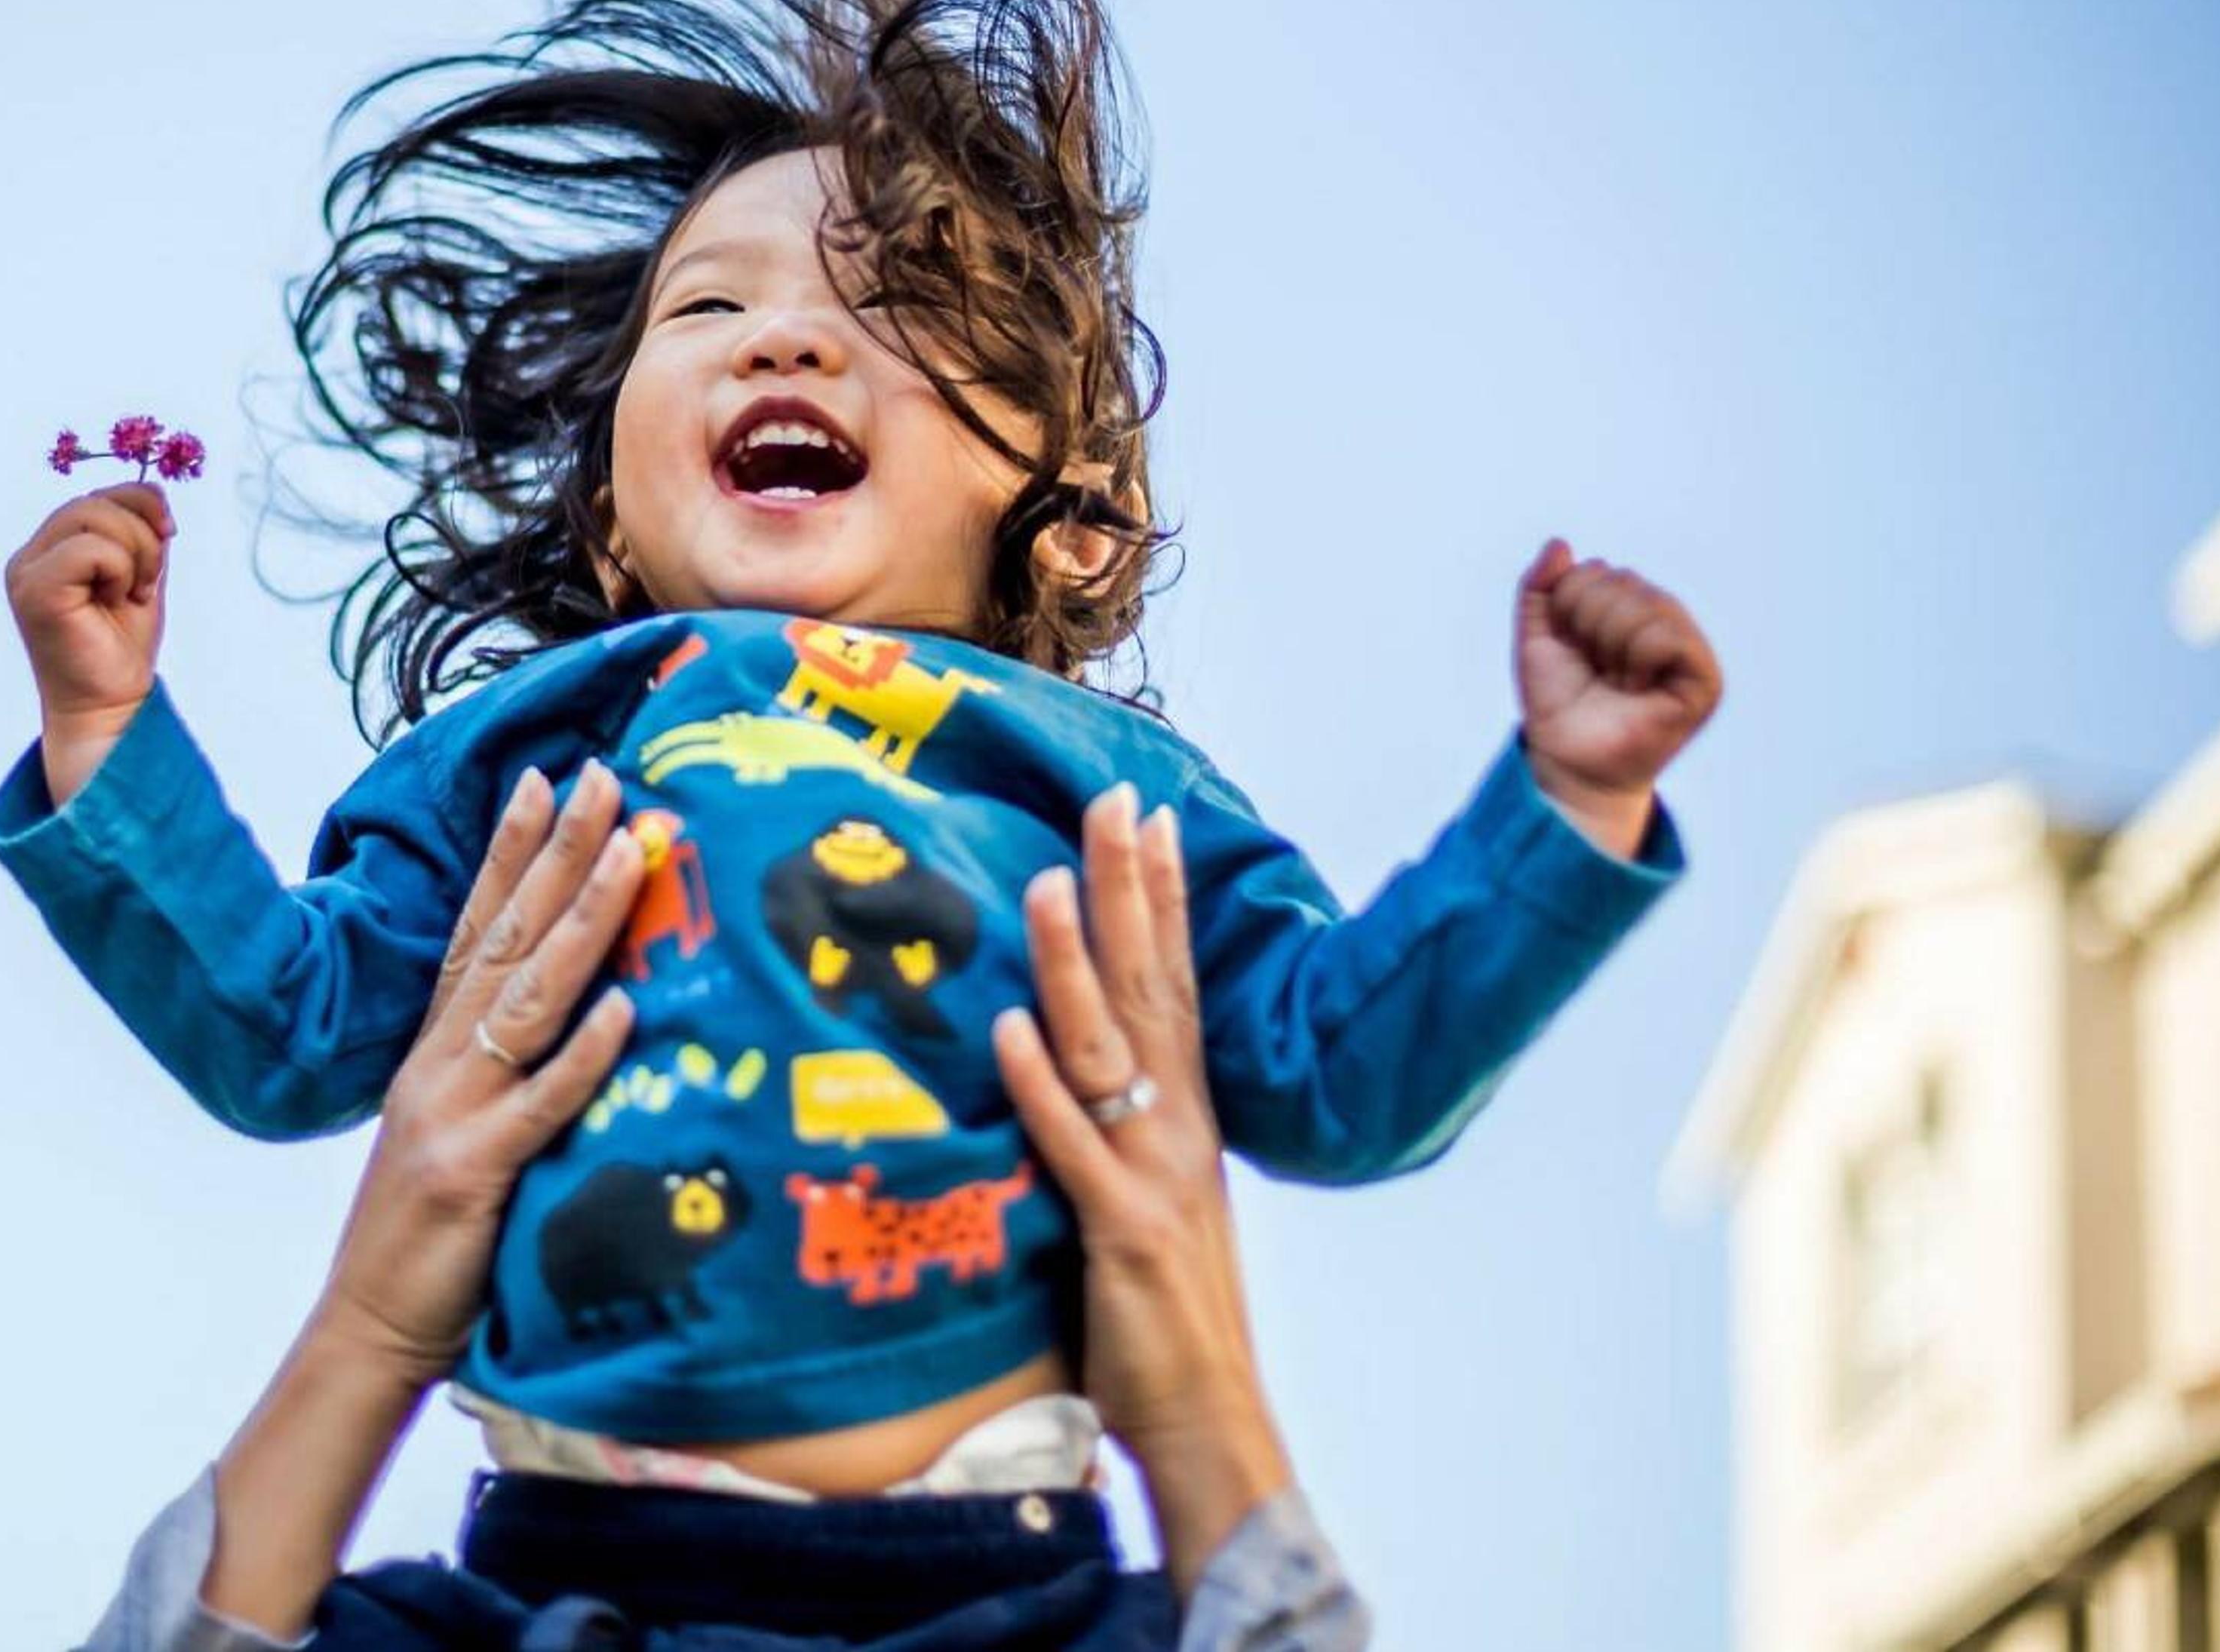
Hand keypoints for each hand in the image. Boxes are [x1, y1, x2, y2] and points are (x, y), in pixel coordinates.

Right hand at [1, 483, 175, 799]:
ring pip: (93, 516)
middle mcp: (31, 556)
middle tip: (145, 584)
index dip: (143, 505)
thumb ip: (141, 533)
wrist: (111, 706)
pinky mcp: (34, 590)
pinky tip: (115, 601)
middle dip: (142, 534)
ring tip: (131, 594)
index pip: (99, 494)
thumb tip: (156, 492)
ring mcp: (27, 572)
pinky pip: (89, 548)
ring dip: (135, 555)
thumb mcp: (142, 574)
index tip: (166, 538)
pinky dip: (120, 570)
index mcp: (51, 548)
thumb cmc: (121, 648)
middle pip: (96, 500)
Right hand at [311, 759, 644, 1387]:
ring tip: (633, 852)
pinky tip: (627, 1006)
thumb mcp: (460, 1131)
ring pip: (529, 998)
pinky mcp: (474, 1173)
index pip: (476, 927)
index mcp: (437, 1049)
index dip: (509, 851)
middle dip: (557, 852)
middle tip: (606, 778)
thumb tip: (572, 1015)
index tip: (545, 777)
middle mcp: (441, 1063)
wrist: (367, 1333)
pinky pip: (541, 1103)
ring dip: (585, 920)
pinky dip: (584, 1052)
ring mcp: (454, 1113)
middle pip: (506, 938)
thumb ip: (503, 1072)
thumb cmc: (430, 1238)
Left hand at [992, 786, 1290, 1596]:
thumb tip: (1076, 1070)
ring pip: (1111, 1046)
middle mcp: (1181, 1128)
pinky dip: (1041, 1082)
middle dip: (1130, 889)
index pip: (1179, 984)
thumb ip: (1122, 1134)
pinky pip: (1073, 1142)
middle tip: (1112, 799)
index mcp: (1189, 1117)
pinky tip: (1009, 1027)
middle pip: (1155, 986)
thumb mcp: (1150, 1202)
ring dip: (1076, 960)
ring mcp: (1156, 1174)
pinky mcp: (1123, 1230)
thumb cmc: (1165, 1318)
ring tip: (1045, 879)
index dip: (1164, 899)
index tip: (1148, 817)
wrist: (1210, 1421)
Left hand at [1512, 538, 1721, 856]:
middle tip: (1596, 670)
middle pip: (1618, 581)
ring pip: (1643, 603)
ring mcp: (1687, 647)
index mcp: (1628, 608)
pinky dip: (1638, 659)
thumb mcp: (1536, 639)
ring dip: (1610, 646)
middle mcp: (1662, 621)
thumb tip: (1560, 545)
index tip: (1574, 651)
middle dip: (1587, 627)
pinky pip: (1666, 636)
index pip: (1594, 572)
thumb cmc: (1555, 704)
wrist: (1566, 760)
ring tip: (1617, 681)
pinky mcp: (1704, 679)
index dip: (1568, 611)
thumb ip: (1539, 588)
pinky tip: (1636, 686)